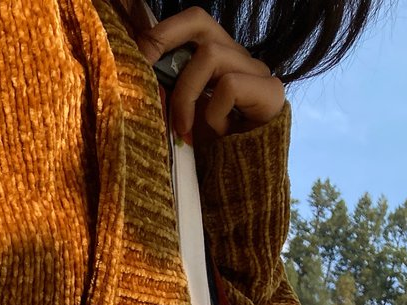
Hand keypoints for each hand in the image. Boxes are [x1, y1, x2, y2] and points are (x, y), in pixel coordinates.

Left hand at [127, 3, 285, 139]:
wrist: (244, 182)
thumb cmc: (210, 152)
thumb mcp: (180, 119)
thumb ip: (166, 94)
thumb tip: (135, 75)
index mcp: (215, 59)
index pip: (189, 25)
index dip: (159, 34)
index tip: (136, 59)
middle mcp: (236, 57)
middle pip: (199, 20)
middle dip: (164, 38)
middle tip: (146, 67)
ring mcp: (255, 71)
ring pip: (210, 54)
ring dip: (186, 93)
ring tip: (183, 129)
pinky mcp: (271, 92)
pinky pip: (229, 86)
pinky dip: (214, 113)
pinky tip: (220, 134)